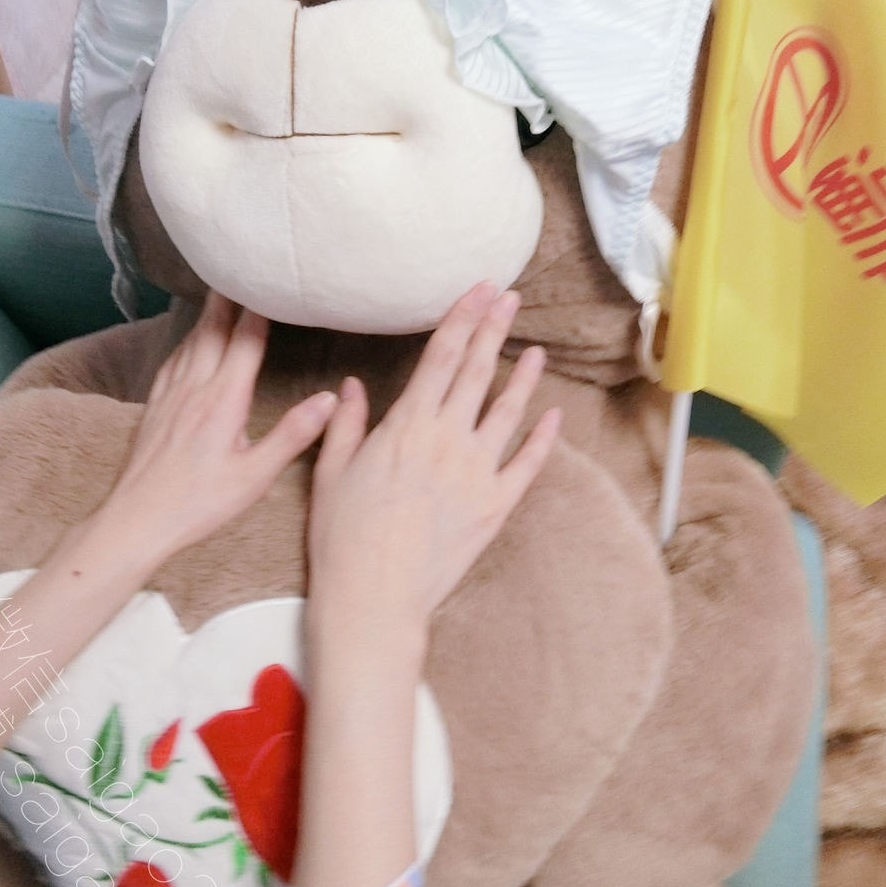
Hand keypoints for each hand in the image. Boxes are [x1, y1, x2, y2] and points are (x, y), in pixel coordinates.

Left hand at [103, 292, 336, 565]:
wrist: (138, 520)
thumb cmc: (199, 503)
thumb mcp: (255, 477)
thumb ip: (293, 434)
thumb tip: (328, 400)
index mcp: (223, 401)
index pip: (245, 342)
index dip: (258, 310)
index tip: (269, 283)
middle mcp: (194, 388)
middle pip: (213, 329)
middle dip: (228, 299)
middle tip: (238, 269)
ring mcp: (170, 396)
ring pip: (191, 341)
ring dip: (207, 315)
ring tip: (219, 295)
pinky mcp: (153, 408)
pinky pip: (172, 361)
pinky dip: (186, 341)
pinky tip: (189, 342)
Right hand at [307, 282, 560, 637]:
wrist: (374, 596)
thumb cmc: (343, 537)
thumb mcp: (332, 472)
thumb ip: (347, 424)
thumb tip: (352, 386)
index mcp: (407, 425)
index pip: (441, 356)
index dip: (462, 317)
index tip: (480, 290)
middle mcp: (448, 439)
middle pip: (477, 371)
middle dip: (495, 329)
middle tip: (510, 298)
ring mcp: (477, 472)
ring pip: (508, 412)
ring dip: (523, 378)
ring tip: (535, 351)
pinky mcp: (495, 506)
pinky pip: (527, 464)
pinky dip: (543, 438)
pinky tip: (553, 416)